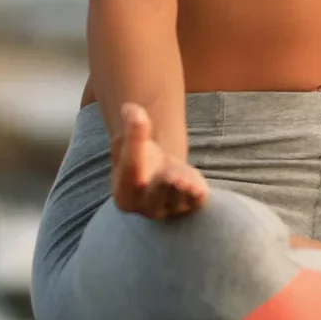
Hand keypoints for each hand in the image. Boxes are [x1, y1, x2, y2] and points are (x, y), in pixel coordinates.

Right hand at [110, 101, 208, 218]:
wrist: (160, 175)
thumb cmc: (140, 159)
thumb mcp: (130, 143)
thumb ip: (131, 128)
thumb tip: (131, 109)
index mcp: (124, 194)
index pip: (130, 168)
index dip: (135, 140)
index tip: (139, 117)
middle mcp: (145, 207)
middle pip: (154, 192)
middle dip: (163, 183)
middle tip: (171, 175)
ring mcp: (169, 210)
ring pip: (177, 197)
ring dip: (181, 184)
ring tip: (182, 178)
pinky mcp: (190, 206)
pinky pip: (195, 200)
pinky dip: (196, 191)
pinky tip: (196, 184)